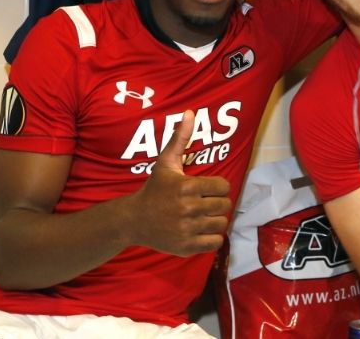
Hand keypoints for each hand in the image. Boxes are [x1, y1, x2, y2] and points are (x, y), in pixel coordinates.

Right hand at [130, 110, 231, 255]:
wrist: (134, 220)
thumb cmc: (154, 189)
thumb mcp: (165, 162)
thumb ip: (180, 138)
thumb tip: (191, 112)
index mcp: (187, 187)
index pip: (224, 186)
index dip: (218, 187)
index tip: (207, 189)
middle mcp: (188, 208)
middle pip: (225, 205)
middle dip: (217, 203)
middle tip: (205, 203)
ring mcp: (188, 229)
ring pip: (222, 224)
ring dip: (215, 220)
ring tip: (203, 216)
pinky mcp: (187, 247)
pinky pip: (216, 242)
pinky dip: (212, 238)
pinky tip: (200, 230)